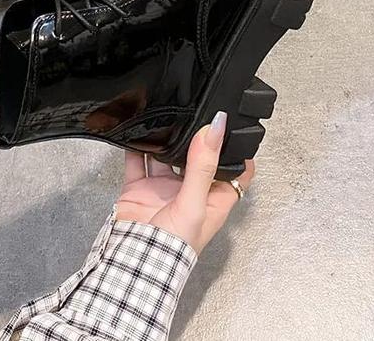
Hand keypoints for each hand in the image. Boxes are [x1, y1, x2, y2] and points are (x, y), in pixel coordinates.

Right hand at [116, 111, 254, 252]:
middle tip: (196, 113)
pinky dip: (136, 146)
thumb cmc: (174, 247)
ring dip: (166, 139)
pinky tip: (138, 133)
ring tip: (166, 118)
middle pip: (197, 158)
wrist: (136, 260)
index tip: (234, 126)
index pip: (234, 171)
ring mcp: (163, 188)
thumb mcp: (195, 203)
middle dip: (195, 138)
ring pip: (166, 156)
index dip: (237, 150)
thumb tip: (215, 130)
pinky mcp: (140, 187)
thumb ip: (203, 165)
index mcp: (213, 198)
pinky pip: (137, 161)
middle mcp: (190, 191)